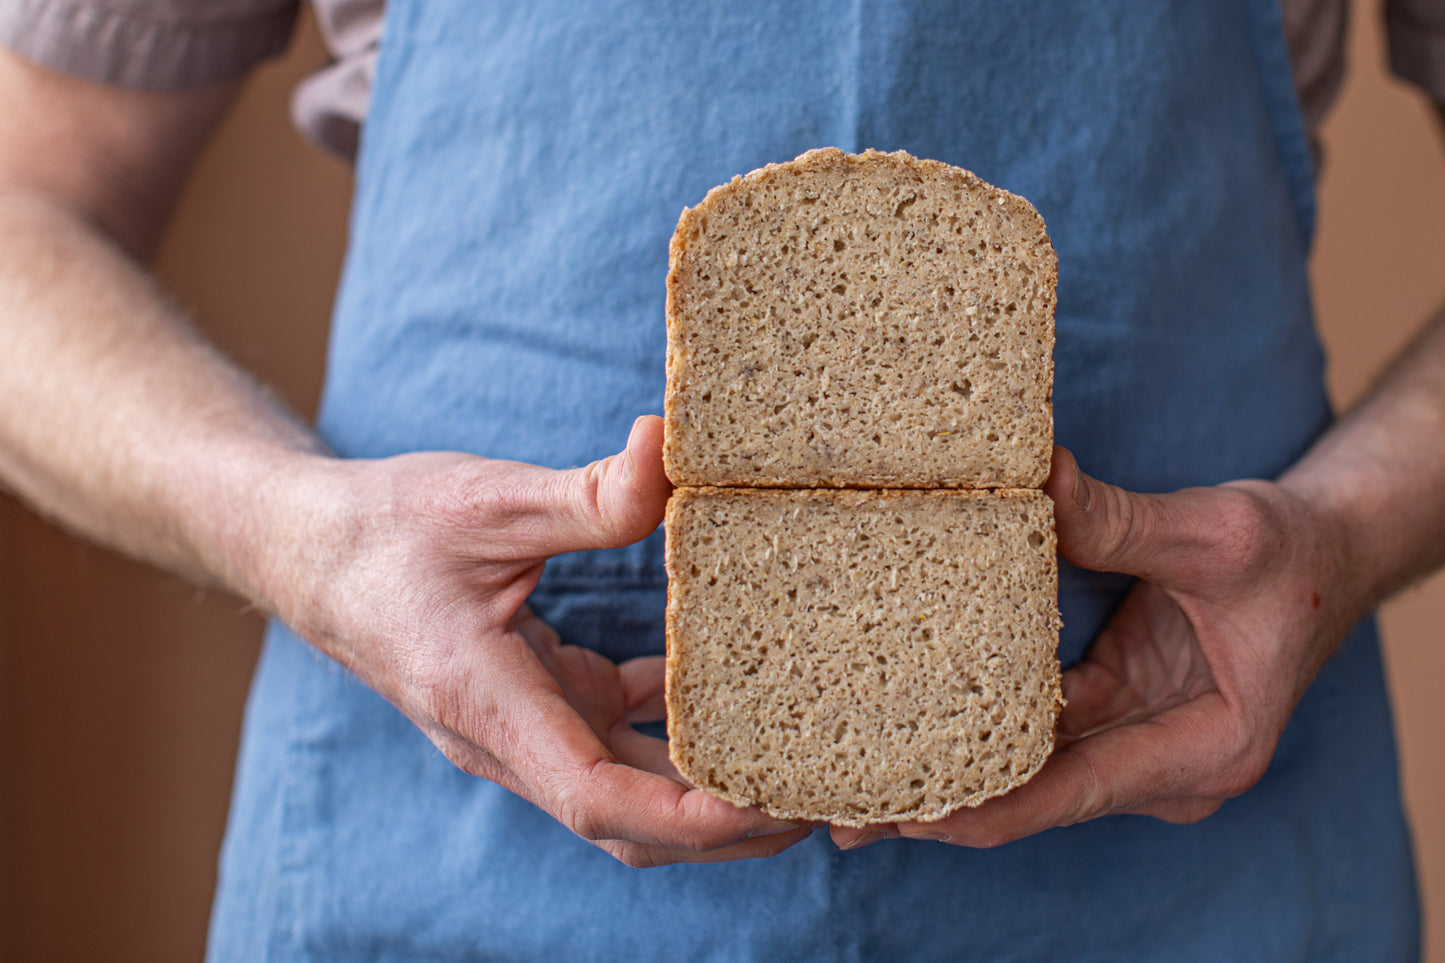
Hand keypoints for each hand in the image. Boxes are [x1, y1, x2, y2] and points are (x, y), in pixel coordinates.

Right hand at [264, 416, 810, 867]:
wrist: (309, 550)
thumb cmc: (383, 531)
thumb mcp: (486, 502)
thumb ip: (586, 495)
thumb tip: (671, 450)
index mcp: (488, 703)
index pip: (600, 799)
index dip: (692, 817)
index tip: (774, 806)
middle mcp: (507, 737)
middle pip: (630, 822)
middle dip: (726, 826)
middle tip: (821, 796)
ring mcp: (521, 726)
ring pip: (626, 789)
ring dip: (704, 789)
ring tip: (792, 762)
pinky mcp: (532, 698)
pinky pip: (612, 733)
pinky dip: (670, 727)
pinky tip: (719, 686)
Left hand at [832, 446, 1362, 849]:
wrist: (1328, 556)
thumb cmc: (1290, 556)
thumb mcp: (1216, 533)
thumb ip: (1124, 520)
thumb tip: (1038, 481)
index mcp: (1208, 747)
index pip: (1075, 790)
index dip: (987, 804)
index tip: (907, 809)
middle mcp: (1169, 768)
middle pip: (1038, 796)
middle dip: (945, 804)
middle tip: (843, 811)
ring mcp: (1138, 745)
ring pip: (1029, 772)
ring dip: (949, 772)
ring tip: (849, 783)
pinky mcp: (1114, 714)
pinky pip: (1037, 733)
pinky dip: (977, 731)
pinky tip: (906, 727)